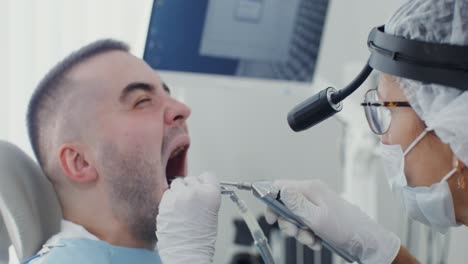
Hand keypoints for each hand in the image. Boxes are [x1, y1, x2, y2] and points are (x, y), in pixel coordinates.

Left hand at [156, 173, 220, 263]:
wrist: (188, 253)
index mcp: (211, 194)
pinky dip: (170, 200)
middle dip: (191, 188)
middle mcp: (195, 192)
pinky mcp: (165, 203)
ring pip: (177, 184)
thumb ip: (205, 195)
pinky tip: (174, 212)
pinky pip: (167, 194)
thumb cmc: (202, 238)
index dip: (204, 182)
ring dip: (179, 192)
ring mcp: (179, 197)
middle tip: (191, 202)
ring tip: (182, 207)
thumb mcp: (212, 211)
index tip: (202, 186)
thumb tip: (197, 186)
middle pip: (192, 178)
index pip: (208, 175)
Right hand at [264, 180, 399, 263]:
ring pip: (294, 216)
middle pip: (285, 204)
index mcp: (310, 189)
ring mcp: (316, 204)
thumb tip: (280, 189)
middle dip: (287, 222)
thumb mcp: (317, 218)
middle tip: (295, 233)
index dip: (271, 202)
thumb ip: (296, 204)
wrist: (366, 242)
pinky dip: (307, 233)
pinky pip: (305, 223)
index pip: (280, 187)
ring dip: (299, 231)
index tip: (272, 218)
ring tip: (311, 239)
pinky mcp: (320, 215)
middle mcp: (312, 193)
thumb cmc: (346, 229)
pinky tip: (317, 240)